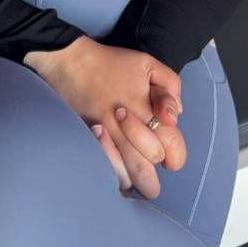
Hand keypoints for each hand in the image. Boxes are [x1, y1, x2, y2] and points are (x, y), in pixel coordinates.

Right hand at [24, 37, 185, 198]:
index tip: (166, 145)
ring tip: (134, 167)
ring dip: (134, 179)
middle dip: (154, 172)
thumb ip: (171, 85)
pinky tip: (117, 166)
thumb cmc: (111, 64)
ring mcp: (106, 144)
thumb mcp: (148, 63)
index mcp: (147, 114)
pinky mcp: (89, 147)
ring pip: (127, 182)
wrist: (72, 64)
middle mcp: (127, 134)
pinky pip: (106, 175)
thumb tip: (175, 116)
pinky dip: (114, 177)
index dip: (174, 154)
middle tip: (148, 156)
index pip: (173, 152)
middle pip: (150, 177)